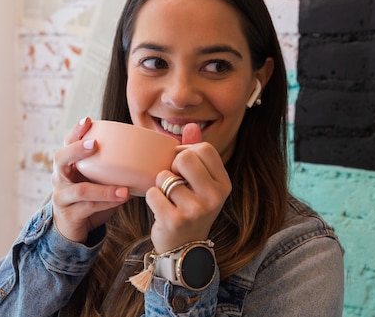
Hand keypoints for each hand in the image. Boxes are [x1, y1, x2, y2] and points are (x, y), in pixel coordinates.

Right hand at [51, 117, 129, 243]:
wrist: (72, 226)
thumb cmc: (88, 197)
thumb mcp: (95, 178)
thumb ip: (108, 165)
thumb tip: (143, 151)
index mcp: (67, 164)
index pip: (67, 142)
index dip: (76, 131)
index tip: (88, 120)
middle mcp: (59, 177)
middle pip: (61, 159)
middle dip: (76, 150)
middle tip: (94, 144)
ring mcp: (62, 196)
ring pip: (80, 190)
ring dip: (104, 189)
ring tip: (124, 189)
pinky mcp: (68, 214)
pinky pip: (88, 208)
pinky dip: (106, 203)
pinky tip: (121, 200)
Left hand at [145, 123, 231, 252]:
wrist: (183, 249)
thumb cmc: (189, 208)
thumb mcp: (199, 183)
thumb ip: (195, 152)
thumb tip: (191, 125)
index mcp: (223, 184)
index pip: (203, 148)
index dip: (185, 153)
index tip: (182, 168)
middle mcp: (215, 197)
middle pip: (185, 157)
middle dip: (172, 167)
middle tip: (174, 183)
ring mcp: (197, 210)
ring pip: (164, 176)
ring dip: (159, 186)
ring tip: (168, 199)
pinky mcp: (176, 220)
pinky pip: (152, 193)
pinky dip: (151, 198)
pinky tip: (161, 209)